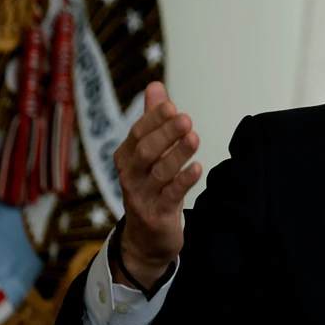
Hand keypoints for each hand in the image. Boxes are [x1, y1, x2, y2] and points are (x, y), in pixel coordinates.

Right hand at [112, 82, 202, 286]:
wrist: (146, 239)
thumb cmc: (150, 187)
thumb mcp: (149, 153)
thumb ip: (152, 120)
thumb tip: (155, 85)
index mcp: (127, 158)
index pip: (137, 134)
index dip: (153, 119)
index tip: (171, 106)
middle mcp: (130, 176)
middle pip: (146, 151)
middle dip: (165, 134)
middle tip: (186, 118)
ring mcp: (142, 197)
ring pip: (159, 173)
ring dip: (178, 154)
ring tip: (195, 138)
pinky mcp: (158, 215)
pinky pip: (170, 196)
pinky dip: (183, 181)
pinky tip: (197, 168)